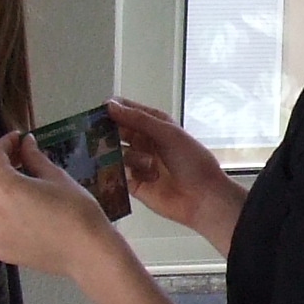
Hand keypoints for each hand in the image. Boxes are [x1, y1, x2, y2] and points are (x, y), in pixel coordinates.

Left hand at [0, 131, 123, 279]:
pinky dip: (0, 212)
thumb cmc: (76, 211)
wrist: (86, 252)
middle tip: (20, 159)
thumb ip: (34, 158)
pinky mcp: (0, 249)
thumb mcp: (56, 177)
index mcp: (5, 187)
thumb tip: (26, 142)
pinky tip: (21, 212)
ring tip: (18, 186)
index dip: (4, 143)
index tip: (17, 139)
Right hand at [105, 97, 242, 243]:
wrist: (203, 197)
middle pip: (116, 133)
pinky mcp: (134, 184)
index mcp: (154, 125)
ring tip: (150, 165)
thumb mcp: (167, 133)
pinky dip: (125, 175)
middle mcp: (144, 142)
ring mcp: (139, 163)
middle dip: (110, 134)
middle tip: (104, 137)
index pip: (126, 111)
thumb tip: (112, 106)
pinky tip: (140, 176)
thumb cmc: (194, 162)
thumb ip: (138, 119)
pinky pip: (118, 176)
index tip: (100, 112)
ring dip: (131, 158)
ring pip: (117, 154)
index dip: (112, 109)